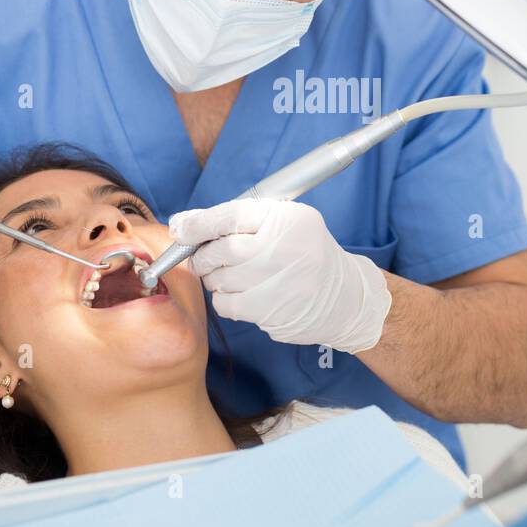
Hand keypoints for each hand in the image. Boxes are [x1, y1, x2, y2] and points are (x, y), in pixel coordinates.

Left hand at [169, 198, 391, 352]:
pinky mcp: (271, 311)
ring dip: (214, 277)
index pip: (232, 215)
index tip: (181, 227)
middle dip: (203, 254)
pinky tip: (242, 293)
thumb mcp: (286, 222)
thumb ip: (241, 218)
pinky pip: (226, 303)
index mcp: (288, 219)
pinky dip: (224, 298)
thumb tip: (185, 223)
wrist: (345, 298)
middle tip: (204, 257)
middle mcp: (284, 248)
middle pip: (221, 250)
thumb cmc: (306, 253)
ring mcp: (278, 282)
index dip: (199, 223)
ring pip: (219, 278)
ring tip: (232, 274)